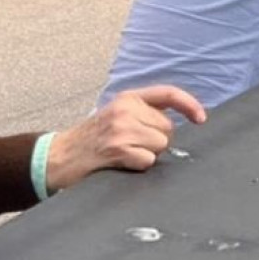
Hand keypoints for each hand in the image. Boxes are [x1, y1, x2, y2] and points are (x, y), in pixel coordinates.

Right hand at [44, 86, 207, 192]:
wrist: (57, 157)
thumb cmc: (91, 140)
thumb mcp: (116, 116)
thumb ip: (143, 114)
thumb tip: (177, 124)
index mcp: (128, 98)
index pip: (168, 94)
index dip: (189, 105)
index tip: (201, 119)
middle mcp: (125, 109)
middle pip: (167, 128)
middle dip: (157, 141)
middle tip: (132, 146)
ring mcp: (121, 128)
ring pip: (160, 145)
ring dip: (147, 155)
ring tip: (124, 155)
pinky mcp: (117, 148)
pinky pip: (148, 160)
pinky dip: (138, 166)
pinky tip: (120, 163)